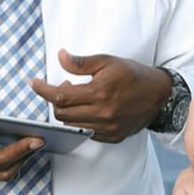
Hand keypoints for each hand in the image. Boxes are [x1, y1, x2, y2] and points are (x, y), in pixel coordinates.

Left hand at [27, 49, 170, 142]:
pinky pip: (85, 133)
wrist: (159, 96)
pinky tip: (86, 109)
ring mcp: (107, 128)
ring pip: (71, 126)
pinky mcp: (112, 137)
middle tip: (62, 86)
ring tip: (75, 97)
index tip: (34, 83)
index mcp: (100, 92)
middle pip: (61, 114)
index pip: (60, 96)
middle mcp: (103, 113)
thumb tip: (60, 56)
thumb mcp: (107, 62)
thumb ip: (81, 63)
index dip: (43, 90)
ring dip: (66, 112)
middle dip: (54, 101)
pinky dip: (79, 122)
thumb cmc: (133, 75)